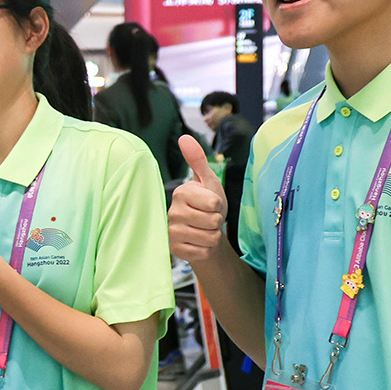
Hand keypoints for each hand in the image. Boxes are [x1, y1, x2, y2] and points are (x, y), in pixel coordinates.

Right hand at [168, 137, 228, 263]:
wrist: (203, 231)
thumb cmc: (207, 204)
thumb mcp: (208, 181)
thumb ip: (198, 160)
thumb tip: (184, 137)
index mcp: (181, 193)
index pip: (214, 203)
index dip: (219, 205)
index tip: (210, 204)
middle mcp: (172, 212)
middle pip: (213, 221)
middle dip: (217, 221)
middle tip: (208, 218)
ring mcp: (172, 232)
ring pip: (209, 238)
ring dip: (212, 236)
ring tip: (204, 230)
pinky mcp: (175, 250)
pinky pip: (202, 252)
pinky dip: (206, 249)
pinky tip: (198, 242)